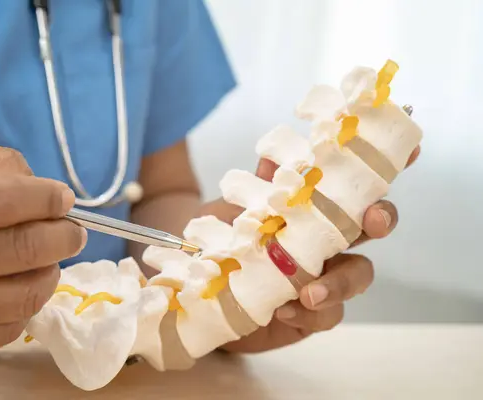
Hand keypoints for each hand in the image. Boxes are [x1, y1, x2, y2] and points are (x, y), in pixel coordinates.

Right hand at [0, 143, 85, 362]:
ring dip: (50, 274)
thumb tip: (41, 187)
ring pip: (20, 296)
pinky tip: (21, 288)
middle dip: (63, 237)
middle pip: (19, 250)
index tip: (64, 199)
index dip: (46, 199)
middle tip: (72, 232)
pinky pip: (4, 332)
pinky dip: (26, 308)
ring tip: (49, 260)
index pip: (1, 200)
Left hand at [200, 146, 420, 352]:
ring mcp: (324, 276)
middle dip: (382, 218)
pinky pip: (327, 314)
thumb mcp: (236, 211)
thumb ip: (260, 188)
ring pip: (358, 274)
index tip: (411, 150)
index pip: (354, 185)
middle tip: (373, 220)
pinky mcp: (312, 312)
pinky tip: (284, 309)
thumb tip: (275, 158)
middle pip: (372, 226)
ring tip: (309, 291)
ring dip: (340, 282)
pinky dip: (310, 312)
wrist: (203, 285)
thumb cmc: (228, 239)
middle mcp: (328, 240)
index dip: (384, 167)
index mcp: (314, 209)